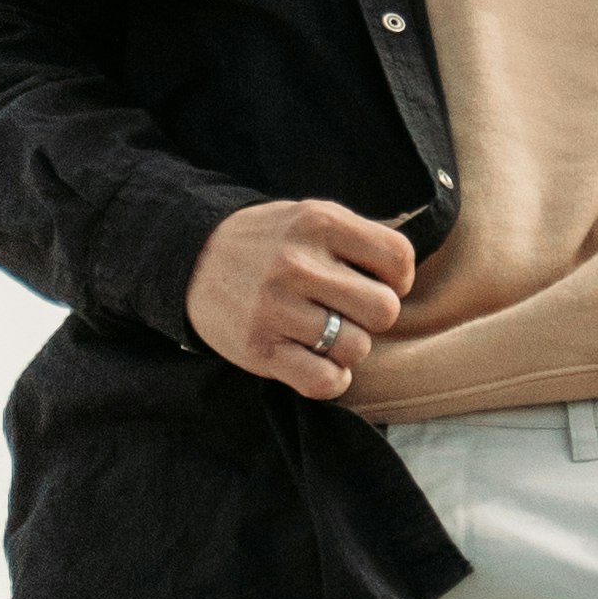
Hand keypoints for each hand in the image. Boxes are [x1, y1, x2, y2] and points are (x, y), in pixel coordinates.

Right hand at [189, 196, 418, 401]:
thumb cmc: (267, 243)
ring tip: (323, 334)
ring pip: (356, 348)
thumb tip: (406, 277)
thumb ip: (359, 238)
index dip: (398, 279)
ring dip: (347, 347)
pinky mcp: (260, 348)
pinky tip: (318, 364)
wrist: (191, 259)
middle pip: (384, 310)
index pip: (398, 258)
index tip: (375, 283)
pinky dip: (331, 380)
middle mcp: (298, 263)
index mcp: (318, 222)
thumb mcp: (311, 216)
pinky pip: (324, 381)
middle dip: (372, 317)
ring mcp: (276, 308)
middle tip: (347, 312)